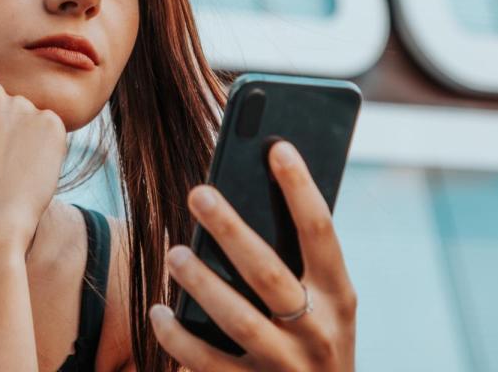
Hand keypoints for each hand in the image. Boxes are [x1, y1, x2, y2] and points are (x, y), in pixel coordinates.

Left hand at [148, 141, 356, 371]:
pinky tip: (158, 312)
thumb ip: (295, 260)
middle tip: (198, 193)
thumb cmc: (313, 338)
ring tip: (175, 252)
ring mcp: (285, 365)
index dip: (301, 189)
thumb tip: (245, 194)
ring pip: (237, 318)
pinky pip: (206, 363)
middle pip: (268, 273)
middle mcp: (317, 331)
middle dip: (232, 230)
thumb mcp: (323, 303)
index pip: (321, 232)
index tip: (277, 148)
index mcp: (338, 296)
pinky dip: (178, 336)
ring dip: (202, 282)